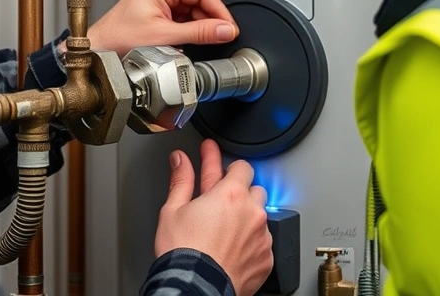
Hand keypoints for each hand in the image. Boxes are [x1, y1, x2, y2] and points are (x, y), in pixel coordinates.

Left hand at [86, 0, 238, 55]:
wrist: (98, 50)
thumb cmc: (117, 40)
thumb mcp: (165, 37)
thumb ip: (199, 33)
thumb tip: (224, 30)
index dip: (219, 11)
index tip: (228, 27)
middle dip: (211, 19)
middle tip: (221, 36)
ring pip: (192, 9)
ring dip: (200, 25)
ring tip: (203, 41)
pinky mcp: (156, 11)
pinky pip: (182, 17)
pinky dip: (190, 29)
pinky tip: (189, 40)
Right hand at [155, 139, 272, 295]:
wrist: (195, 289)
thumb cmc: (184, 254)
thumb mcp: (173, 210)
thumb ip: (181, 180)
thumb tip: (180, 161)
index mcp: (231, 194)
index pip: (240, 165)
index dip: (224, 162)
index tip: (214, 156)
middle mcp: (252, 212)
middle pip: (253, 190)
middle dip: (237, 193)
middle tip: (219, 201)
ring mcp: (262, 236)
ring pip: (260, 217)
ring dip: (246, 218)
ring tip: (224, 231)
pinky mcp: (266, 259)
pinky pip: (263, 242)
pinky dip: (251, 243)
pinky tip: (232, 248)